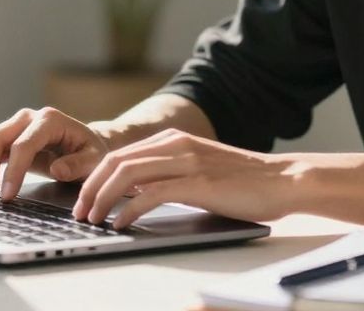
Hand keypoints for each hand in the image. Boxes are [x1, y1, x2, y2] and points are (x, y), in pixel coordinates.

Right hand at [0, 107, 109, 200]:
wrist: (84, 142)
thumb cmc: (90, 151)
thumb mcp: (94, 159)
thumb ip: (79, 164)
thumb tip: (58, 169)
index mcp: (50, 120)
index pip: (23, 145)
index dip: (13, 171)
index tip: (8, 195)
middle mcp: (27, 118)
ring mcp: (13, 124)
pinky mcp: (5, 136)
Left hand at [72, 128, 301, 229]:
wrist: (283, 180)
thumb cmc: (243, 181)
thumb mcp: (199, 169)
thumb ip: (170, 174)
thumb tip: (135, 195)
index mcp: (174, 140)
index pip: (119, 154)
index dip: (94, 177)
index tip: (83, 199)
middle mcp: (176, 145)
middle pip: (116, 162)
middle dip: (90, 188)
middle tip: (80, 212)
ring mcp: (187, 162)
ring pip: (128, 175)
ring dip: (103, 199)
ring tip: (94, 219)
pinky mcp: (198, 183)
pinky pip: (152, 194)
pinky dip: (130, 210)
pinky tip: (122, 224)